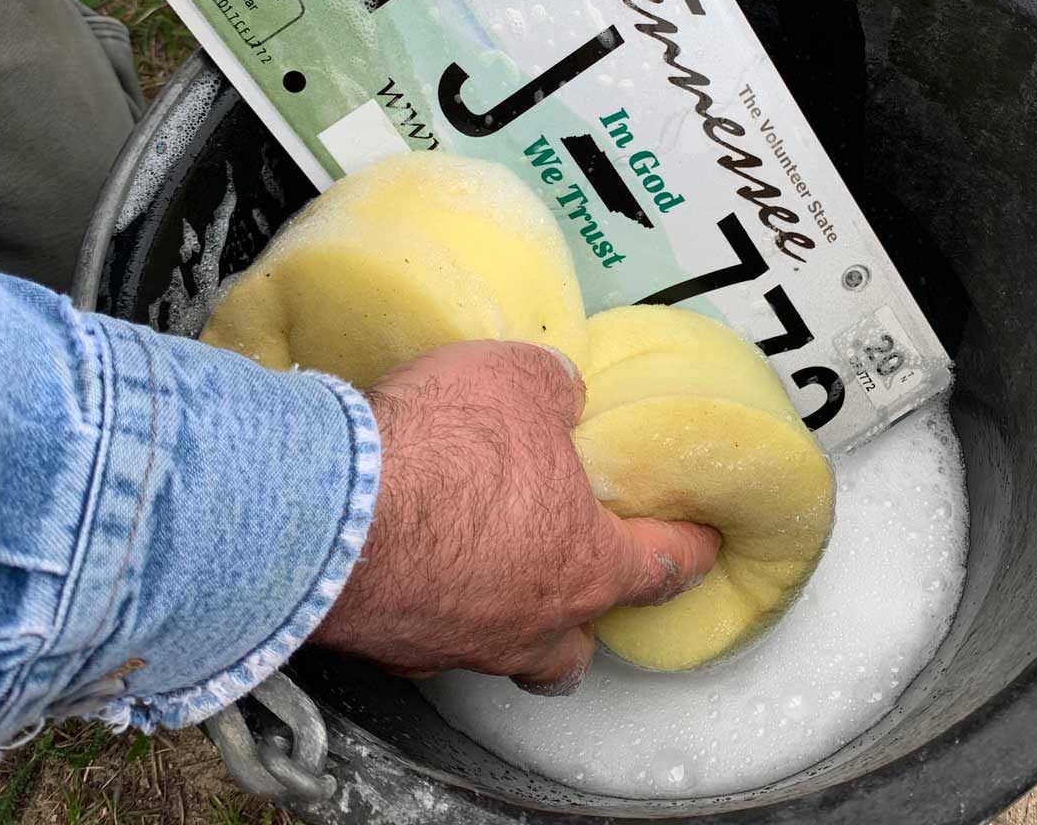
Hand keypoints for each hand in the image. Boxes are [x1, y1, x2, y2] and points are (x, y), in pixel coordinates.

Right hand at [313, 341, 719, 692]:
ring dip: (508, 624)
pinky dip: (434, 607)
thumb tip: (562, 396)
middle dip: (584, 619)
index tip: (703, 546)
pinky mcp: (393, 647)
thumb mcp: (524, 379)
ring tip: (493, 579)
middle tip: (574, 577)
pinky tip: (417, 565)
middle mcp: (529, 622)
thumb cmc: (444, 447)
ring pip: (503, 656)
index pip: (664, 565)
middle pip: (577, 648)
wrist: (333, 506)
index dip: (691, 551)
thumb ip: (557, 391)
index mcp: (583, 564)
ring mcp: (459, 645)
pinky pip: (429, 638)